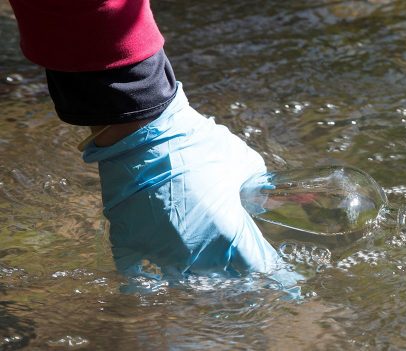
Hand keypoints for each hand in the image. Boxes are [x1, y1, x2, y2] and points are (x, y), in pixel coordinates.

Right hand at [83, 83, 294, 282]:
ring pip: (181, 271)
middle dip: (224, 255)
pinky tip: (156, 248)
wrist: (144, 134)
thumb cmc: (198, 146)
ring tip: (192, 238)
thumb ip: (256, 184)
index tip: (257, 246)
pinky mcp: (129, 241)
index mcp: (225, 234)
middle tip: (224, 236)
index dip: (258, 254)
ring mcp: (158, 250)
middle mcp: (192, 251)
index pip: (252, 262)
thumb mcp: (241, 159)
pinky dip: (149, 261)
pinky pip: (139, 265)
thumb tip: (261, 197)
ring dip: (190, 259)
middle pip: (217, 269)